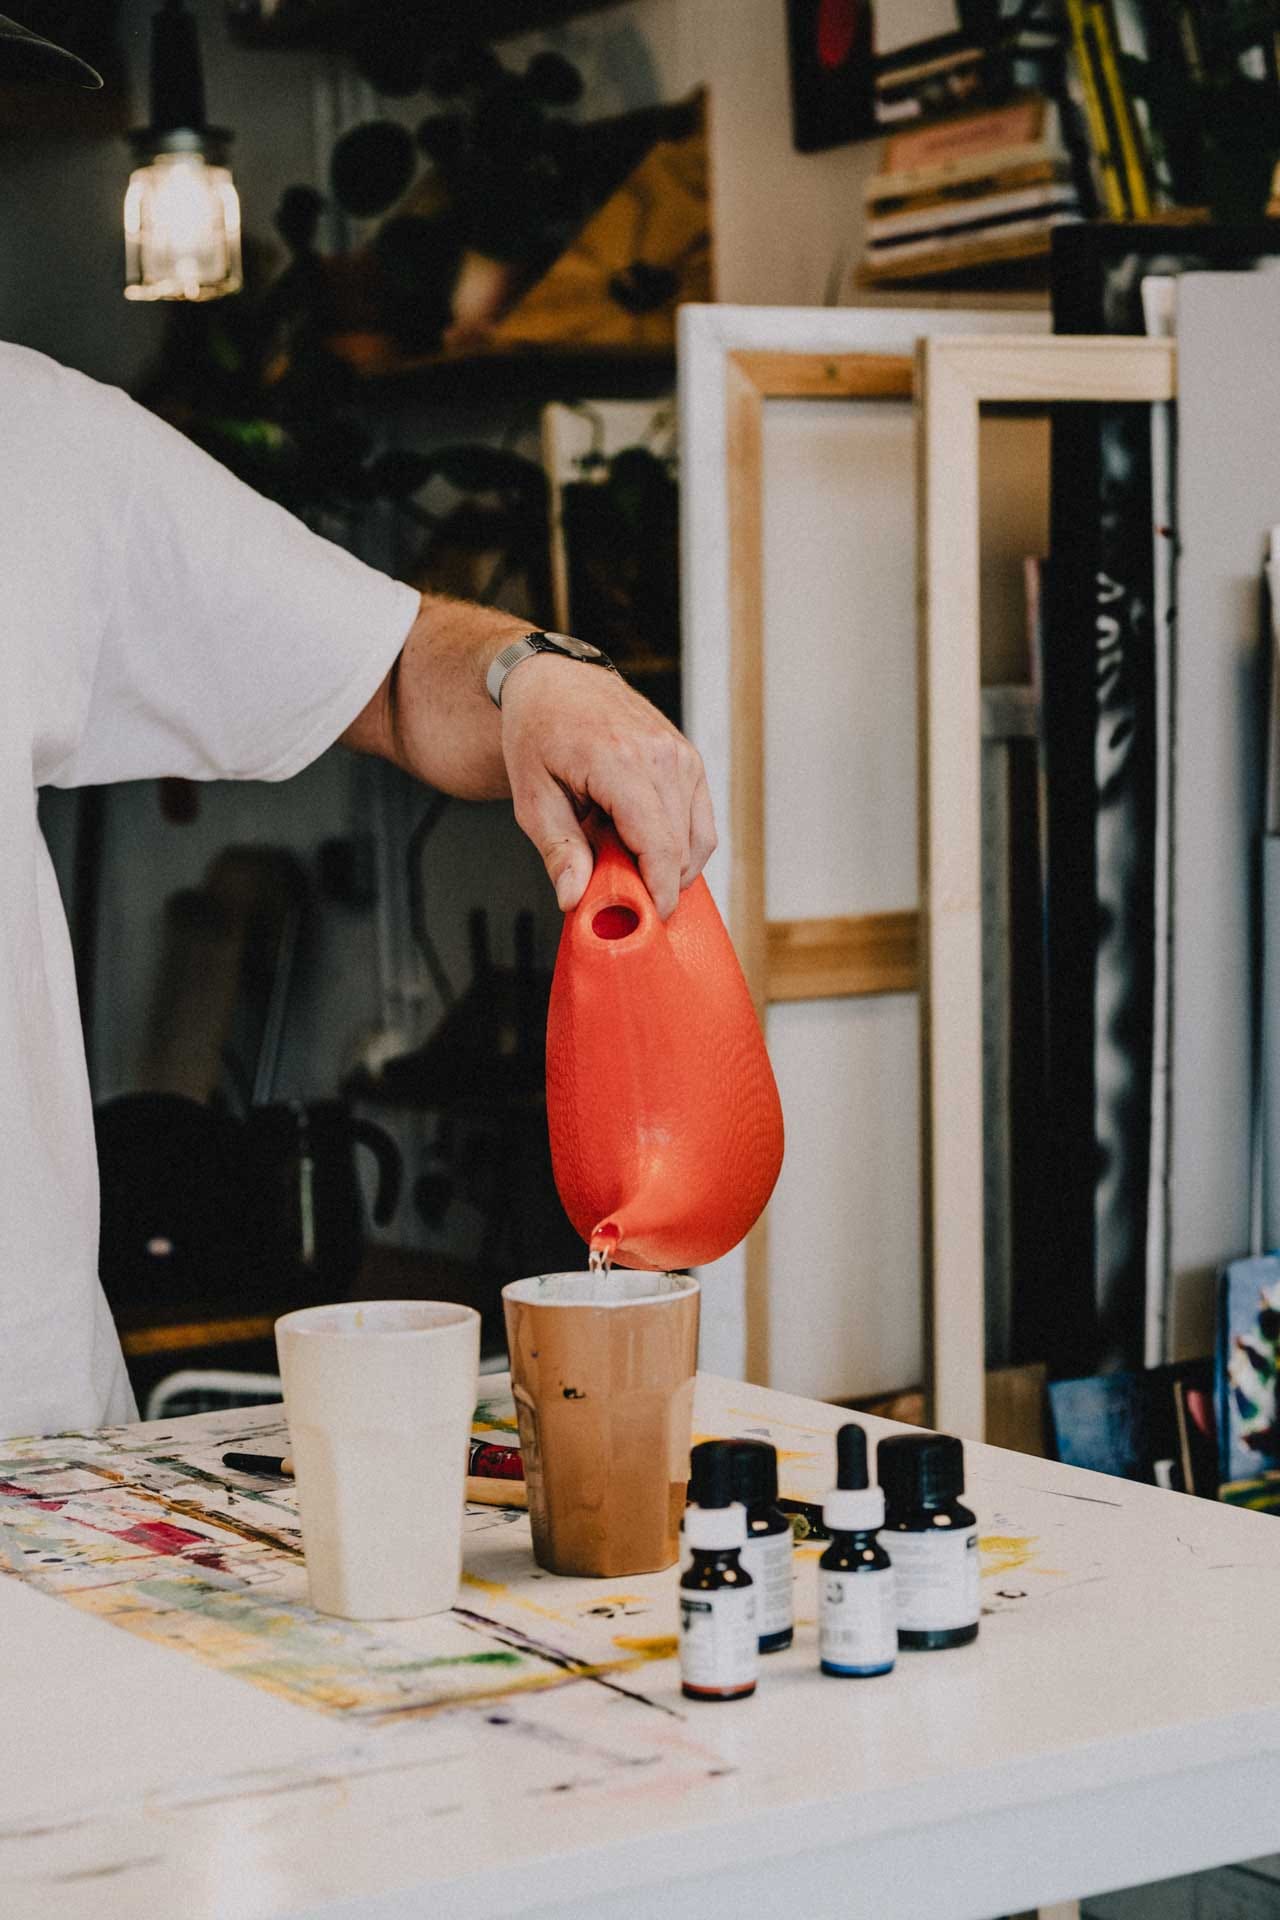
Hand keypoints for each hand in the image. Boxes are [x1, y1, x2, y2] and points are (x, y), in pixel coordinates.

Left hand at [500, 656, 716, 918]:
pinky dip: (680, 846)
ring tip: (625, 863)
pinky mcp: (689, 759)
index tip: (650, 920)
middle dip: (659, 884)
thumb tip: (575, 898)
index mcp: (621, 761)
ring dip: (671, 867)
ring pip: (698, 839)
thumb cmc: (538, 732)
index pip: (659, 844)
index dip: (659, 891)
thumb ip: (558, 849)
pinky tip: (643, 848)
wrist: (555, 681)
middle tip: (621, 896)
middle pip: (682, 848)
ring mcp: (682, 755)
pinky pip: (699, 821)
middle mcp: (662, 755)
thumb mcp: (531, 796)